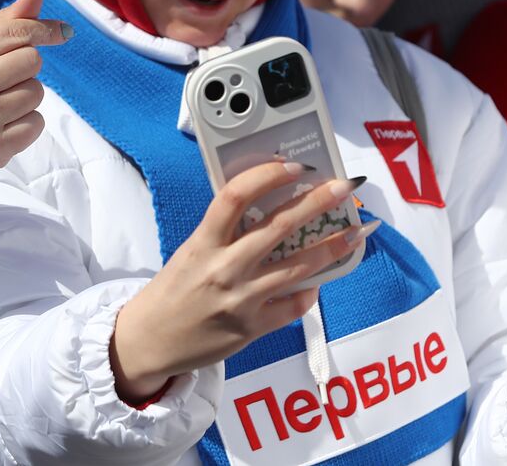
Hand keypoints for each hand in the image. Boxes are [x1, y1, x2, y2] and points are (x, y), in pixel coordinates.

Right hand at [0, 0, 68, 175]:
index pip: (16, 32)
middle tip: (2, 77)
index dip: (45, 29)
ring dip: (26, 94)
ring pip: (37, 92)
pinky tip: (2, 124)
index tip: (62, 32)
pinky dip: (26, 123)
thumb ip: (2, 22)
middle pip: (32, 61)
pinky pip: (36, 123)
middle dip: (26, 66)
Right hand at [109, 161, 377, 401]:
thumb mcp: (192, 251)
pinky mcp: (253, 328)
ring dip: (331, 248)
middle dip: (316, 203)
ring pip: (298, 267)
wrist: (152, 341)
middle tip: (342, 188)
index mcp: (203, 242)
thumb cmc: (174, 290)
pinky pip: (294, 305)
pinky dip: (310, 290)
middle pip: (278, 227)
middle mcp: (224, 268)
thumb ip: (225, 232)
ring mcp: (241, 299)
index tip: (294, 167)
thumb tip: (269, 208)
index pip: (235, 197)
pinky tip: (319, 280)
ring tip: (354, 233)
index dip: (267, 176)